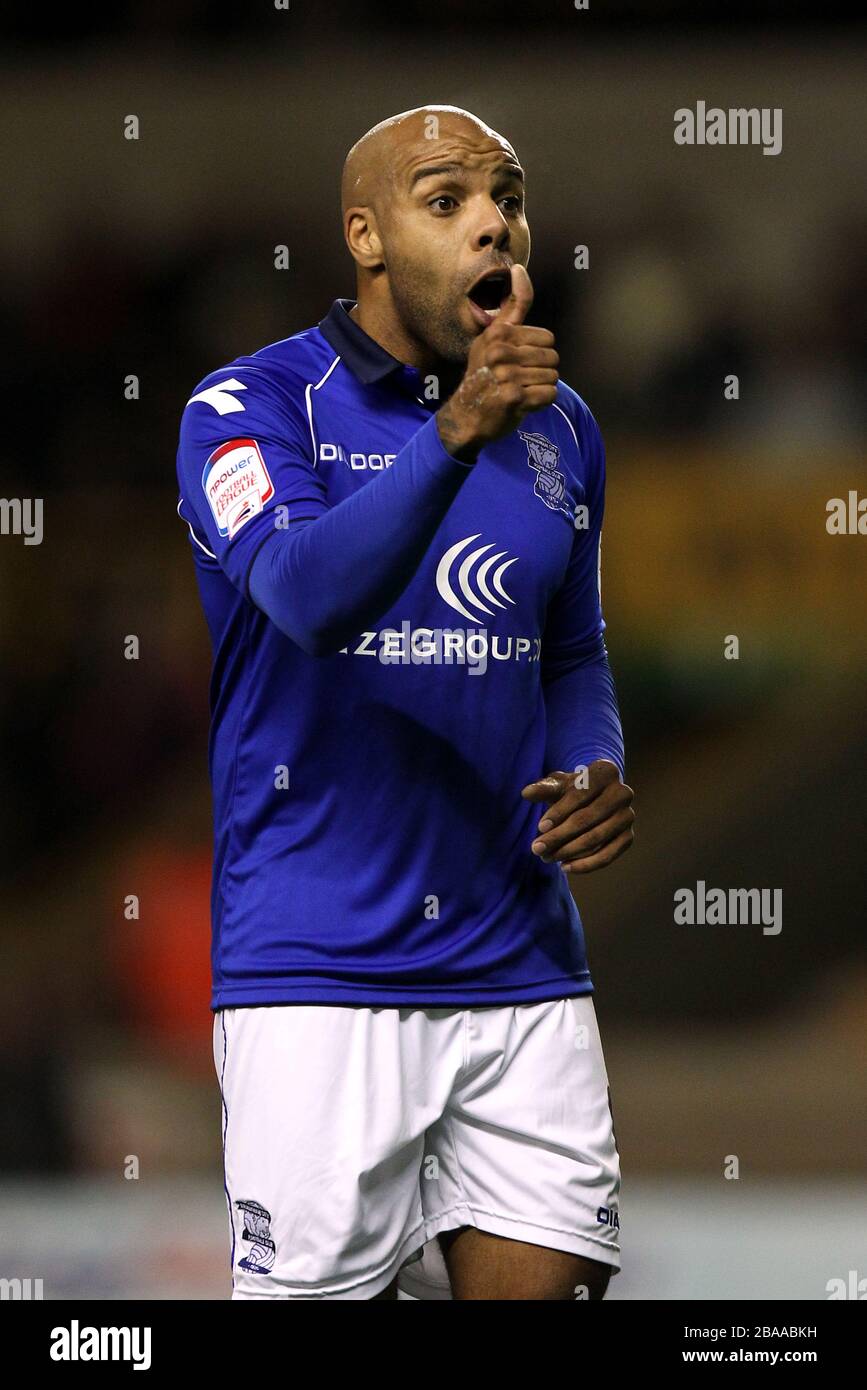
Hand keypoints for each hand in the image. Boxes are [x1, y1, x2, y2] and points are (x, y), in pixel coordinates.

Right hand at [435, 264, 558, 461]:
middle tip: (519, 381)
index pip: (548, 338)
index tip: (518, 362)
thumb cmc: (484, 375)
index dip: (538, 352)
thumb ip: (512, 306)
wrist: (465, 417)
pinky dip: (541, 403)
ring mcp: (506, 376)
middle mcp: (500, 352)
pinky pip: (549, 395)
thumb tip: (520, 267)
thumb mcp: (492, 337)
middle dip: (541, 372)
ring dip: (541, 388)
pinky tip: (523, 404)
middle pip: (552, 358)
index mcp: (498, 334)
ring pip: (552, 377)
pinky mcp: (513, 399)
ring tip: (520, 391)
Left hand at [521, 760, 634, 874]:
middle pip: (587, 819)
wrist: (594, 798)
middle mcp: (622, 793)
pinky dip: (586, 865)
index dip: (559, 812)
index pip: (579, 795)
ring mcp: (628, 816)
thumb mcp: (558, 784)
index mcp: (605, 772)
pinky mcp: (628, 837)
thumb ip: (544, 788)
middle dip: (559, 836)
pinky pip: (607, 856)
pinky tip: (565, 867)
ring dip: (568, 852)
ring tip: (547, 858)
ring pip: (596, 839)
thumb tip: (526, 793)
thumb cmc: (573, 790)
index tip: (539, 827)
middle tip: (537, 849)